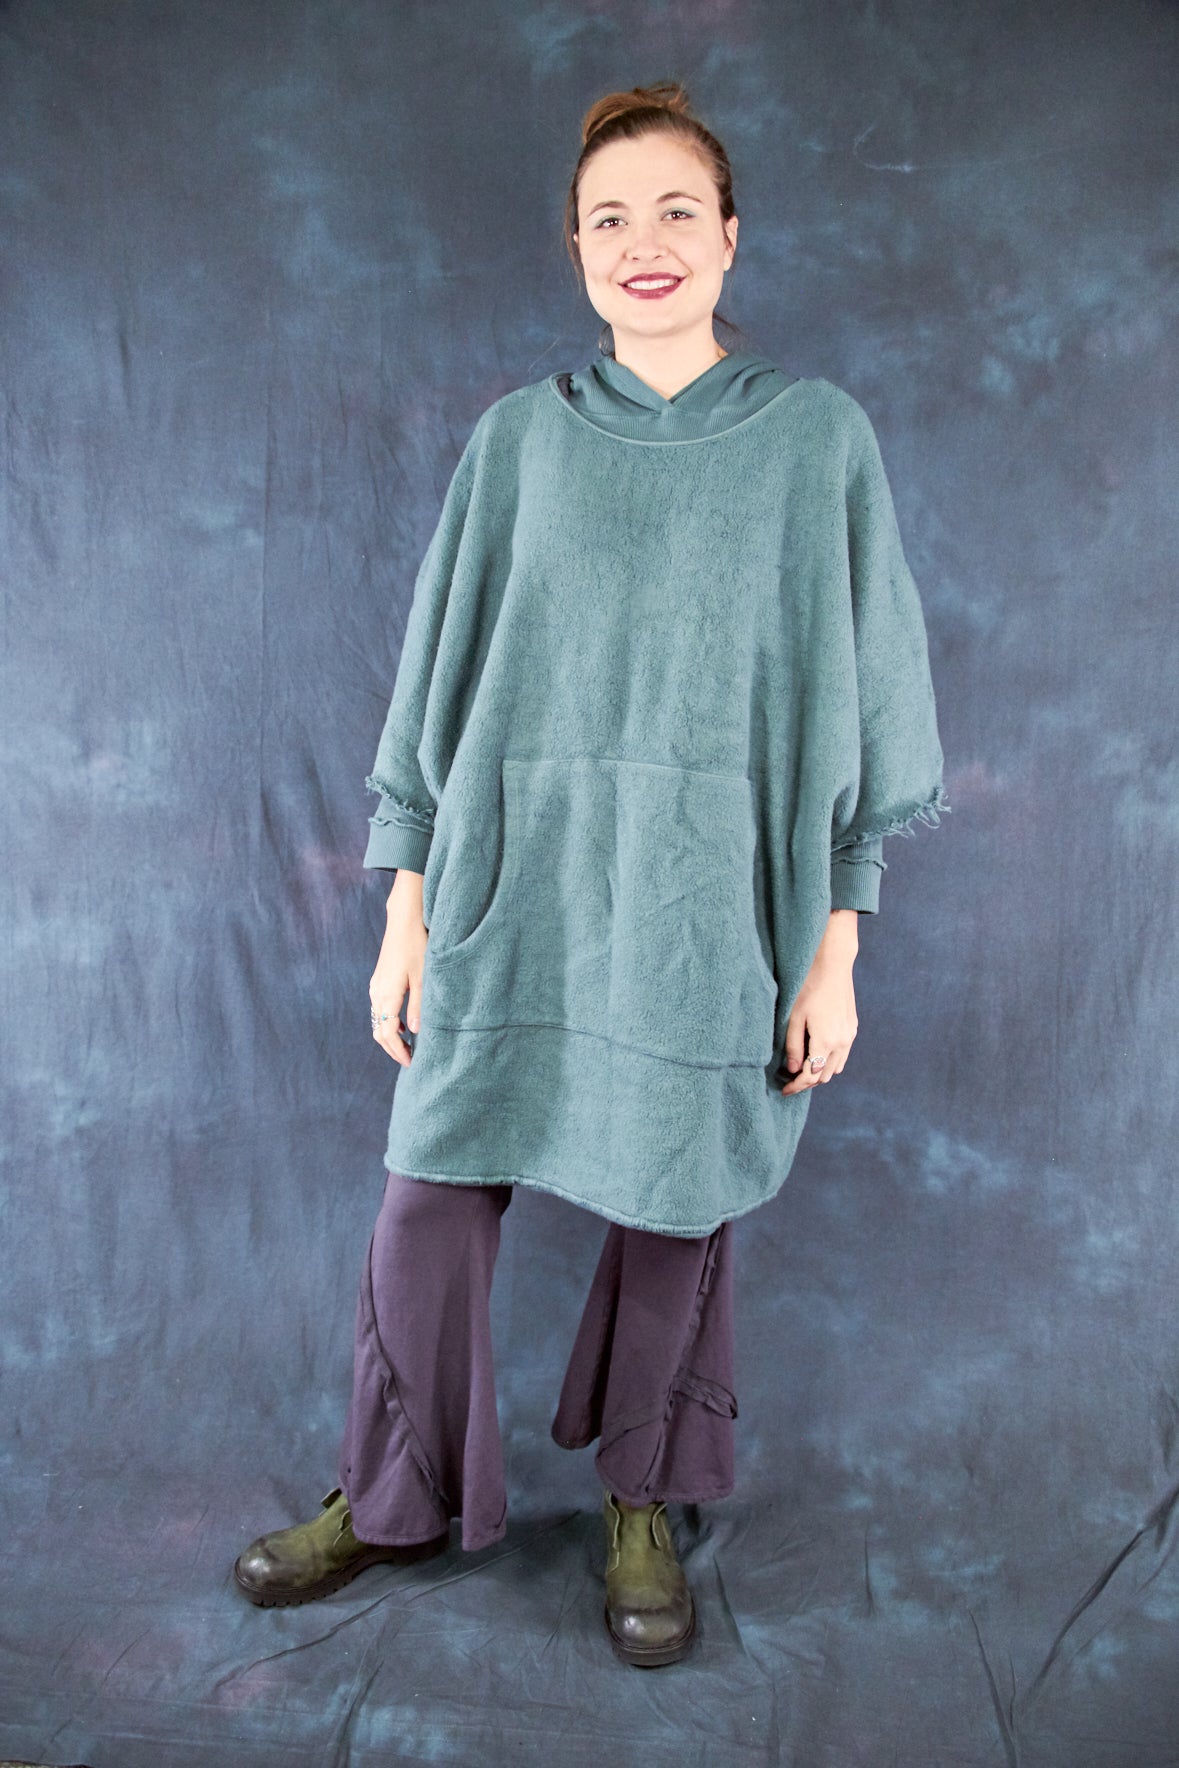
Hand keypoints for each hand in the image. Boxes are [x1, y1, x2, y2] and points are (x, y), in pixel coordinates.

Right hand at [370, 871, 426, 1066]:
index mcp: (386, 995)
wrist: (404, 918)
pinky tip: (403, 1024)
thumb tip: (414, 1033)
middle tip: (410, 1059)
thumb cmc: (417, 945)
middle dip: (392, 1048)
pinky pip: (378, 1009)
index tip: (412, 1063)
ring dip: (390, 1036)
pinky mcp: (379, 979)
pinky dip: (388, 1022)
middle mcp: (376, 993)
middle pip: (378, 1031)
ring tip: (409, 1045)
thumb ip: (418, 1007)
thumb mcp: (423, 978)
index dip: (399, 1051)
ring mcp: (375, 985)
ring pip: (377, 1020)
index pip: (387, 1034)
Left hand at [779, 911, 858, 1095]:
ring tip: (802, 1068)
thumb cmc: (808, 988)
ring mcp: (850, 1035)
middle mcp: (842, 1042)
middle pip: (825, 1075)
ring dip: (820, 1072)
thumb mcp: (794, 1018)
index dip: (797, 1087)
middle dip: (808, 1082)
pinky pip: (843, 1054)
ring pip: (836, 1067)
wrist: (832, 966)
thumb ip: (794, 1047)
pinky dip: (830, 1060)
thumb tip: (794, 1070)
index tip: (784, 1090)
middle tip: (790, 1080)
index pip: (811, 1076)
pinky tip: (817, 1053)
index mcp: (826, 1042)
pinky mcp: (853, 1027)